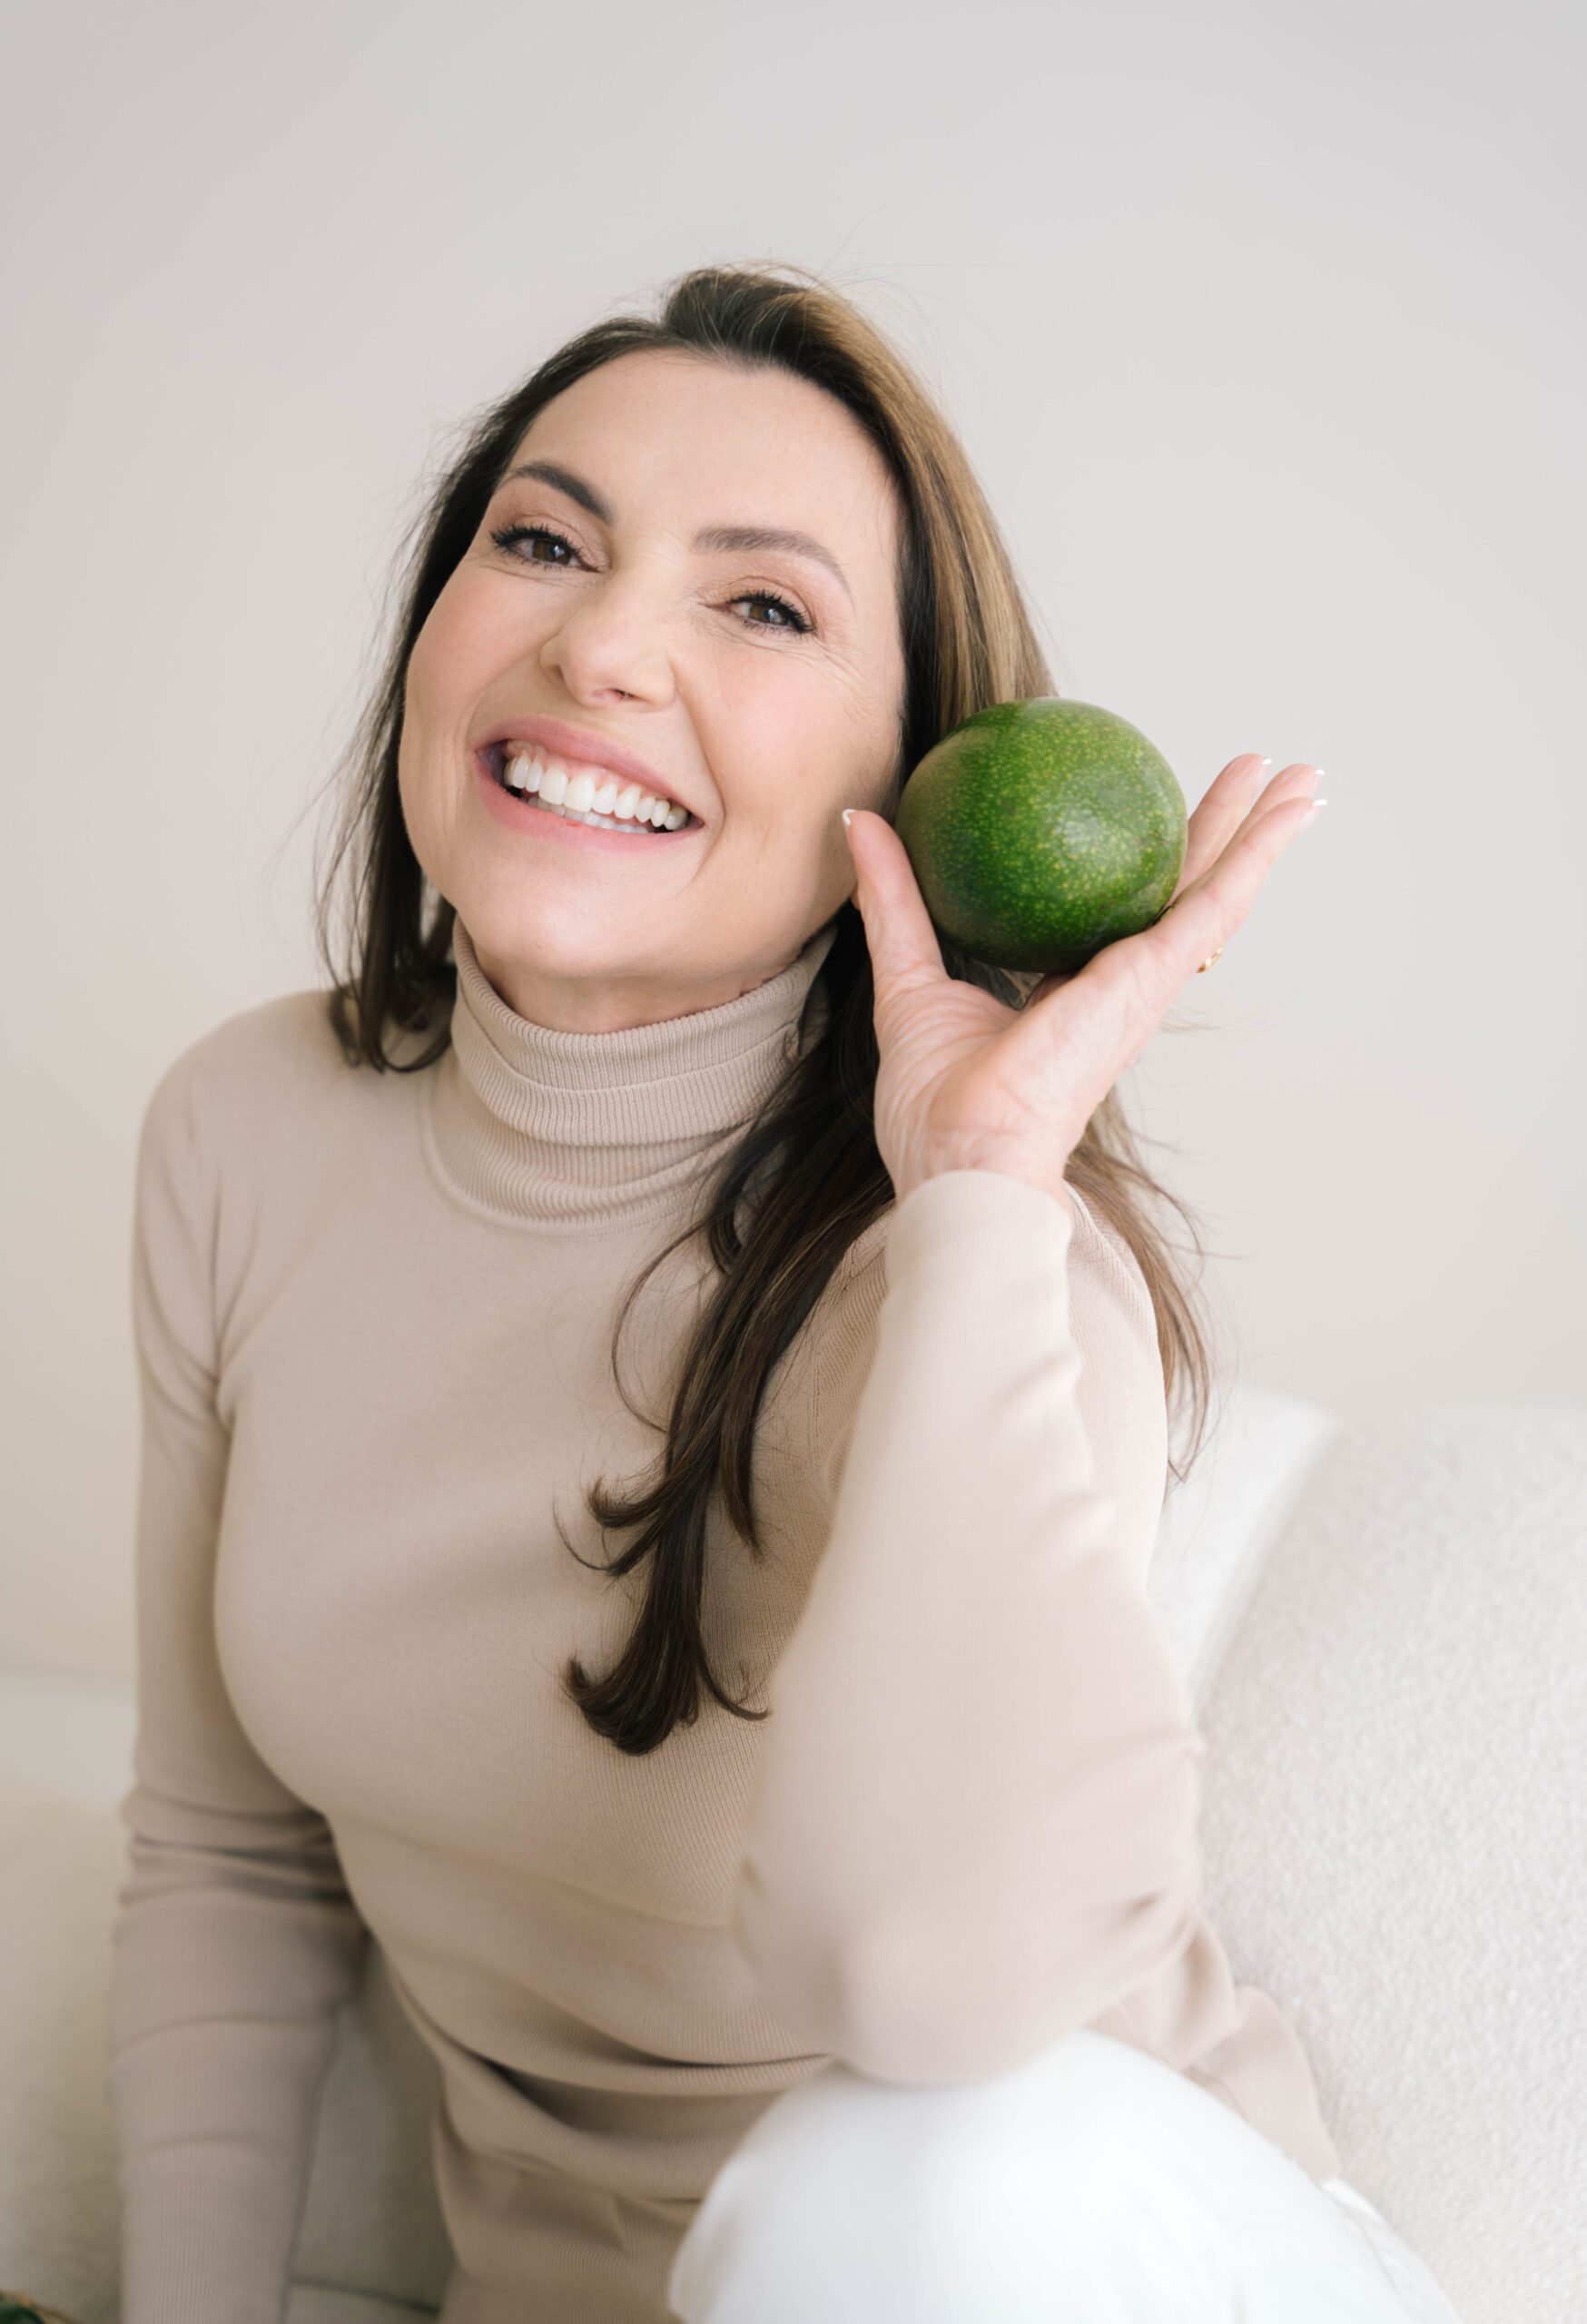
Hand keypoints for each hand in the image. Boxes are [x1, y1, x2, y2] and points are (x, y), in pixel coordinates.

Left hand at [842, 753, 1323, 1207]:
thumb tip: (862, 819)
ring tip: (1303, 779)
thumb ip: (893, 896)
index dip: (1139, 858)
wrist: (963, 1153)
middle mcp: (1120, 984)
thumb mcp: (906, 973)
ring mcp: (1143, 984)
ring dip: (1263, 833)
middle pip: (1180, 890)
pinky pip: (1215, 904)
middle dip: (1222, 833)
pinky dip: (1259, 855)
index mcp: (1071, 989)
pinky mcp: (1151, 980)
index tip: (1151, 805)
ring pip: (1217, 892)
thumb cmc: (935, 1099)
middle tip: (1255, 773)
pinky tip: (1290, 813)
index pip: (1116, 908)